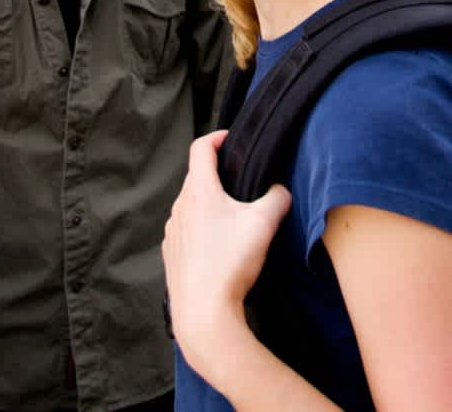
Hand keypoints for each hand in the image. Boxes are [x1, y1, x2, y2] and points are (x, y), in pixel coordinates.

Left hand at [162, 131, 290, 378]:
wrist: (204, 313)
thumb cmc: (231, 263)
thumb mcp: (264, 223)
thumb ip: (278, 197)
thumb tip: (280, 190)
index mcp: (199, 192)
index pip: (200, 148)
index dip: (216, 138)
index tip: (231, 139)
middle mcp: (180, 208)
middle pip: (197, 179)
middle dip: (218, 176)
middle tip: (242, 182)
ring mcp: (172, 233)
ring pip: (191, 207)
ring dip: (210, 205)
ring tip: (234, 219)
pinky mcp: (171, 255)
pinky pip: (187, 232)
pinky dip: (202, 229)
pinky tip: (220, 248)